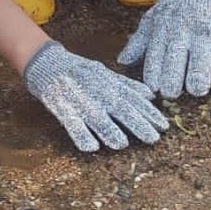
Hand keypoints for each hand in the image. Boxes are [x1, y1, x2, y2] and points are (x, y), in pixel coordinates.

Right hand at [23, 40, 168, 151]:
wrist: (46, 62)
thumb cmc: (79, 70)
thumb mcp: (105, 73)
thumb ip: (126, 85)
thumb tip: (150, 94)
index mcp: (108, 82)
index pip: (132, 98)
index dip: (148, 112)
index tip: (164, 126)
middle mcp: (96, 90)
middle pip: (119, 108)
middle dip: (136, 123)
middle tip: (152, 138)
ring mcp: (79, 99)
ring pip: (95, 116)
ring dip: (109, 130)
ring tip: (122, 144)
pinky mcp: (61, 106)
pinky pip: (72, 123)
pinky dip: (81, 135)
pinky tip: (91, 147)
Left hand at [117, 0, 210, 98]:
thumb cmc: (168, 15)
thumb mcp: (149, 24)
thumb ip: (138, 44)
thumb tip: (122, 61)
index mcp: (161, 32)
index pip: (155, 56)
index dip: (154, 74)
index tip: (154, 88)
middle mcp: (181, 32)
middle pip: (176, 59)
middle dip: (173, 78)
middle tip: (171, 92)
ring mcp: (203, 33)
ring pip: (201, 58)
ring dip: (199, 76)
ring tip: (197, 89)